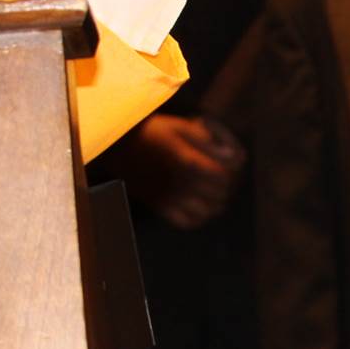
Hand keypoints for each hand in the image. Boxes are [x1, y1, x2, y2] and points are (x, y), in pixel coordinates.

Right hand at [115, 113, 245, 230]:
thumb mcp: (177, 126)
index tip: (229, 162)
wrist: (117, 145)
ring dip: (215, 203)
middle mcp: (181, 183)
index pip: (223, 176)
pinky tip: (198, 205)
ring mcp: (170, 197)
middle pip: (219, 195)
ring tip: (213, 191)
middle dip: (226, 185)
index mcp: (186, 162)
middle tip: (223, 176)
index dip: (232, 170)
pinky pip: (187, 222)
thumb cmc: (148, 132)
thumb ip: (205, 139)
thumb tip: (231, 154)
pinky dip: (198, 217)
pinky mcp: (160, 206)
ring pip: (207, 212)